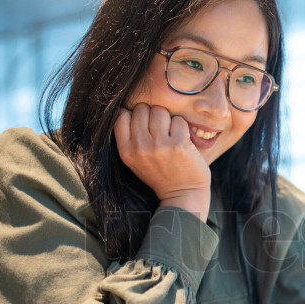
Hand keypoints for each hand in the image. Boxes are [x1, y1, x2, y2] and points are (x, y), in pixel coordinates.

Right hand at [113, 103, 210, 219]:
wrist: (183, 195)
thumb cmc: (160, 175)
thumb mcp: (135, 161)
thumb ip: (129, 138)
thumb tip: (129, 109)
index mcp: (126, 151)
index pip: (121, 115)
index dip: (134, 115)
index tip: (144, 125)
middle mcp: (140, 147)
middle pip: (141, 109)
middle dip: (151, 115)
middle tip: (160, 130)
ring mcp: (159, 145)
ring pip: (159, 111)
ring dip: (167, 119)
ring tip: (170, 134)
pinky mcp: (179, 144)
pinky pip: (178, 119)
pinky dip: (181, 126)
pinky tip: (182, 139)